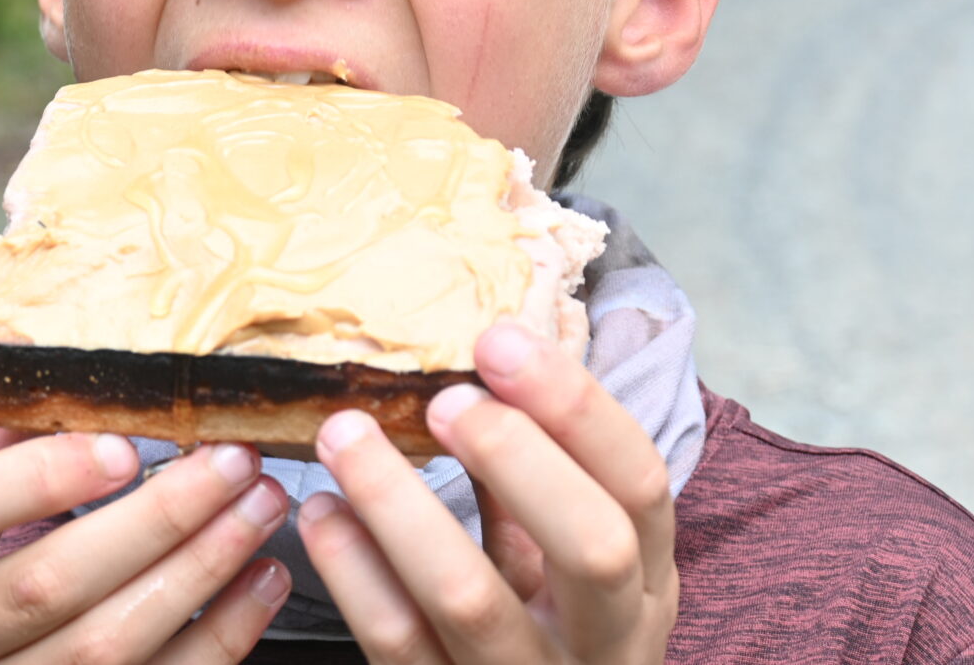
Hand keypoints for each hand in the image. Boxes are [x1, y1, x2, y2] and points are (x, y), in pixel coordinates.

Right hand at [0, 428, 292, 664]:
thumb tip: (30, 340)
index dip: (31, 480)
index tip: (126, 444)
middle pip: (40, 588)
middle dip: (153, 520)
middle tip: (232, 460)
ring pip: (101, 651)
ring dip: (197, 574)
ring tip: (259, 507)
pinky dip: (214, 640)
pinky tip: (257, 584)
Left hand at [299, 323, 677, 662]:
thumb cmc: (547, 629)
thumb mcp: (568, 560)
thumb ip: (538, 479)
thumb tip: (478, 366)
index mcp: (650, 581)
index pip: (640, 482)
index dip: (576, 406)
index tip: (498, 339)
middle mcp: (607, 640)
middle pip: (592, 547)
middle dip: (515, 456)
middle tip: (441, 399)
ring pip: (469, 599)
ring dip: (398, 503)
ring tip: (343, 434)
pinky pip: (397, 640)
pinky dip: (351, 569)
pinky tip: (323, 512)